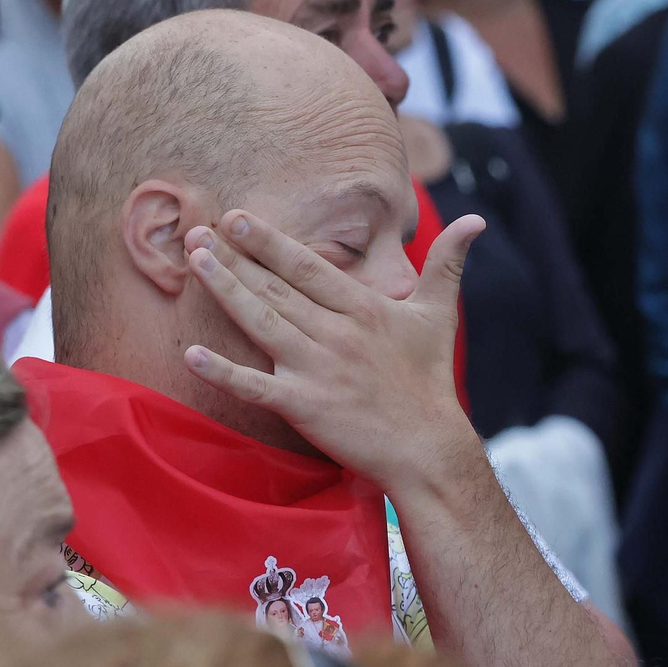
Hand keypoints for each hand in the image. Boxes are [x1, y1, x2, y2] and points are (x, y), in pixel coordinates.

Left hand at [181, 208, 485, 494]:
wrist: (428, 449)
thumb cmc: (429, 381)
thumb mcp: (440, 314)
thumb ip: (447, 263)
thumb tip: (476, 219)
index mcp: (364, 308)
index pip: (307, 266)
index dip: (269, 242)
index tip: (237, 218)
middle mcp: (337, 333)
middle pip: (276, 288)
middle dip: (234, 257)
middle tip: (198, 230)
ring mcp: (317, 370)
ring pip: (261, 323)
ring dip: (225, 291)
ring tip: (194, 262)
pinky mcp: (304, 407)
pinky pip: (255, 387)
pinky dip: (223, 371)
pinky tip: (191, 354)